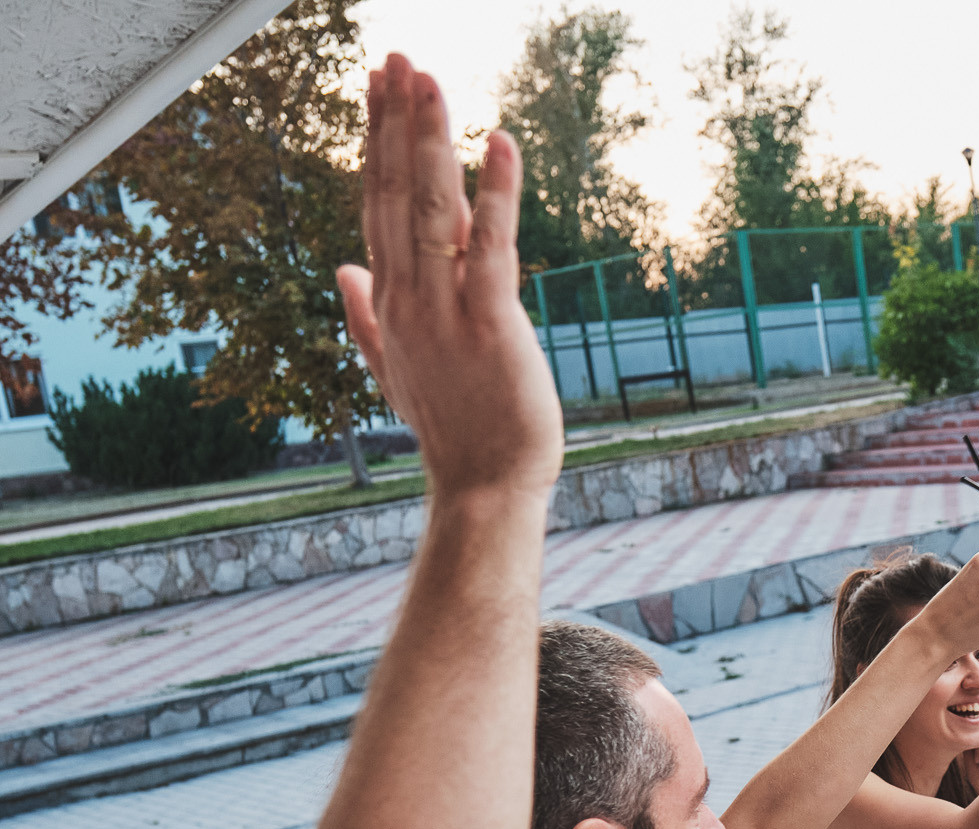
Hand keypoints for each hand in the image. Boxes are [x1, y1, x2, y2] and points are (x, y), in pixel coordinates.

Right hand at [334, 57, 561, 506]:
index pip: (378, 202)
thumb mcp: (395, 367)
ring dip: (431, 140)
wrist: (482, 487)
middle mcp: (407, 297)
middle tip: (397, 58)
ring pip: (432, 208)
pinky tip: (501, 141)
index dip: (377, 141)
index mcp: (389, 300)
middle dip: (395, 122)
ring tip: (429, 79)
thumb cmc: (453, 427)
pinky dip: (496, 192)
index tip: (376, 87)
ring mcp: (444, 310)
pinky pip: (491, 247)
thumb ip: (365, 315)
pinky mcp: (490, 325)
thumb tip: (345, 268)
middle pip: (397, 193)